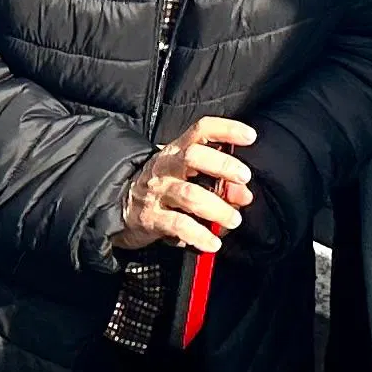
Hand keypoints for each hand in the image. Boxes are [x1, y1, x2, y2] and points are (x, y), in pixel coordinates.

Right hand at [116, 117, 256, 254]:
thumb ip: (221, 184)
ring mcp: (157, 191)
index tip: (250, 136)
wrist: (120, 208)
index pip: (201, 130)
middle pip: (193, 156)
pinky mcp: (151, 218)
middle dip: (222, 166)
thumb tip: (244, 195)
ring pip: (189, 194)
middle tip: (244, 178)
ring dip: (217, 208)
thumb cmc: (163, 188)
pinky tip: (213, 243)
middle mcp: (166, 167)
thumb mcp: (189, 179)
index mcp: (177, 150)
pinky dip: (199, 235)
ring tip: (234, 220)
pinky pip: (178, 225)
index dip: (226, 129)